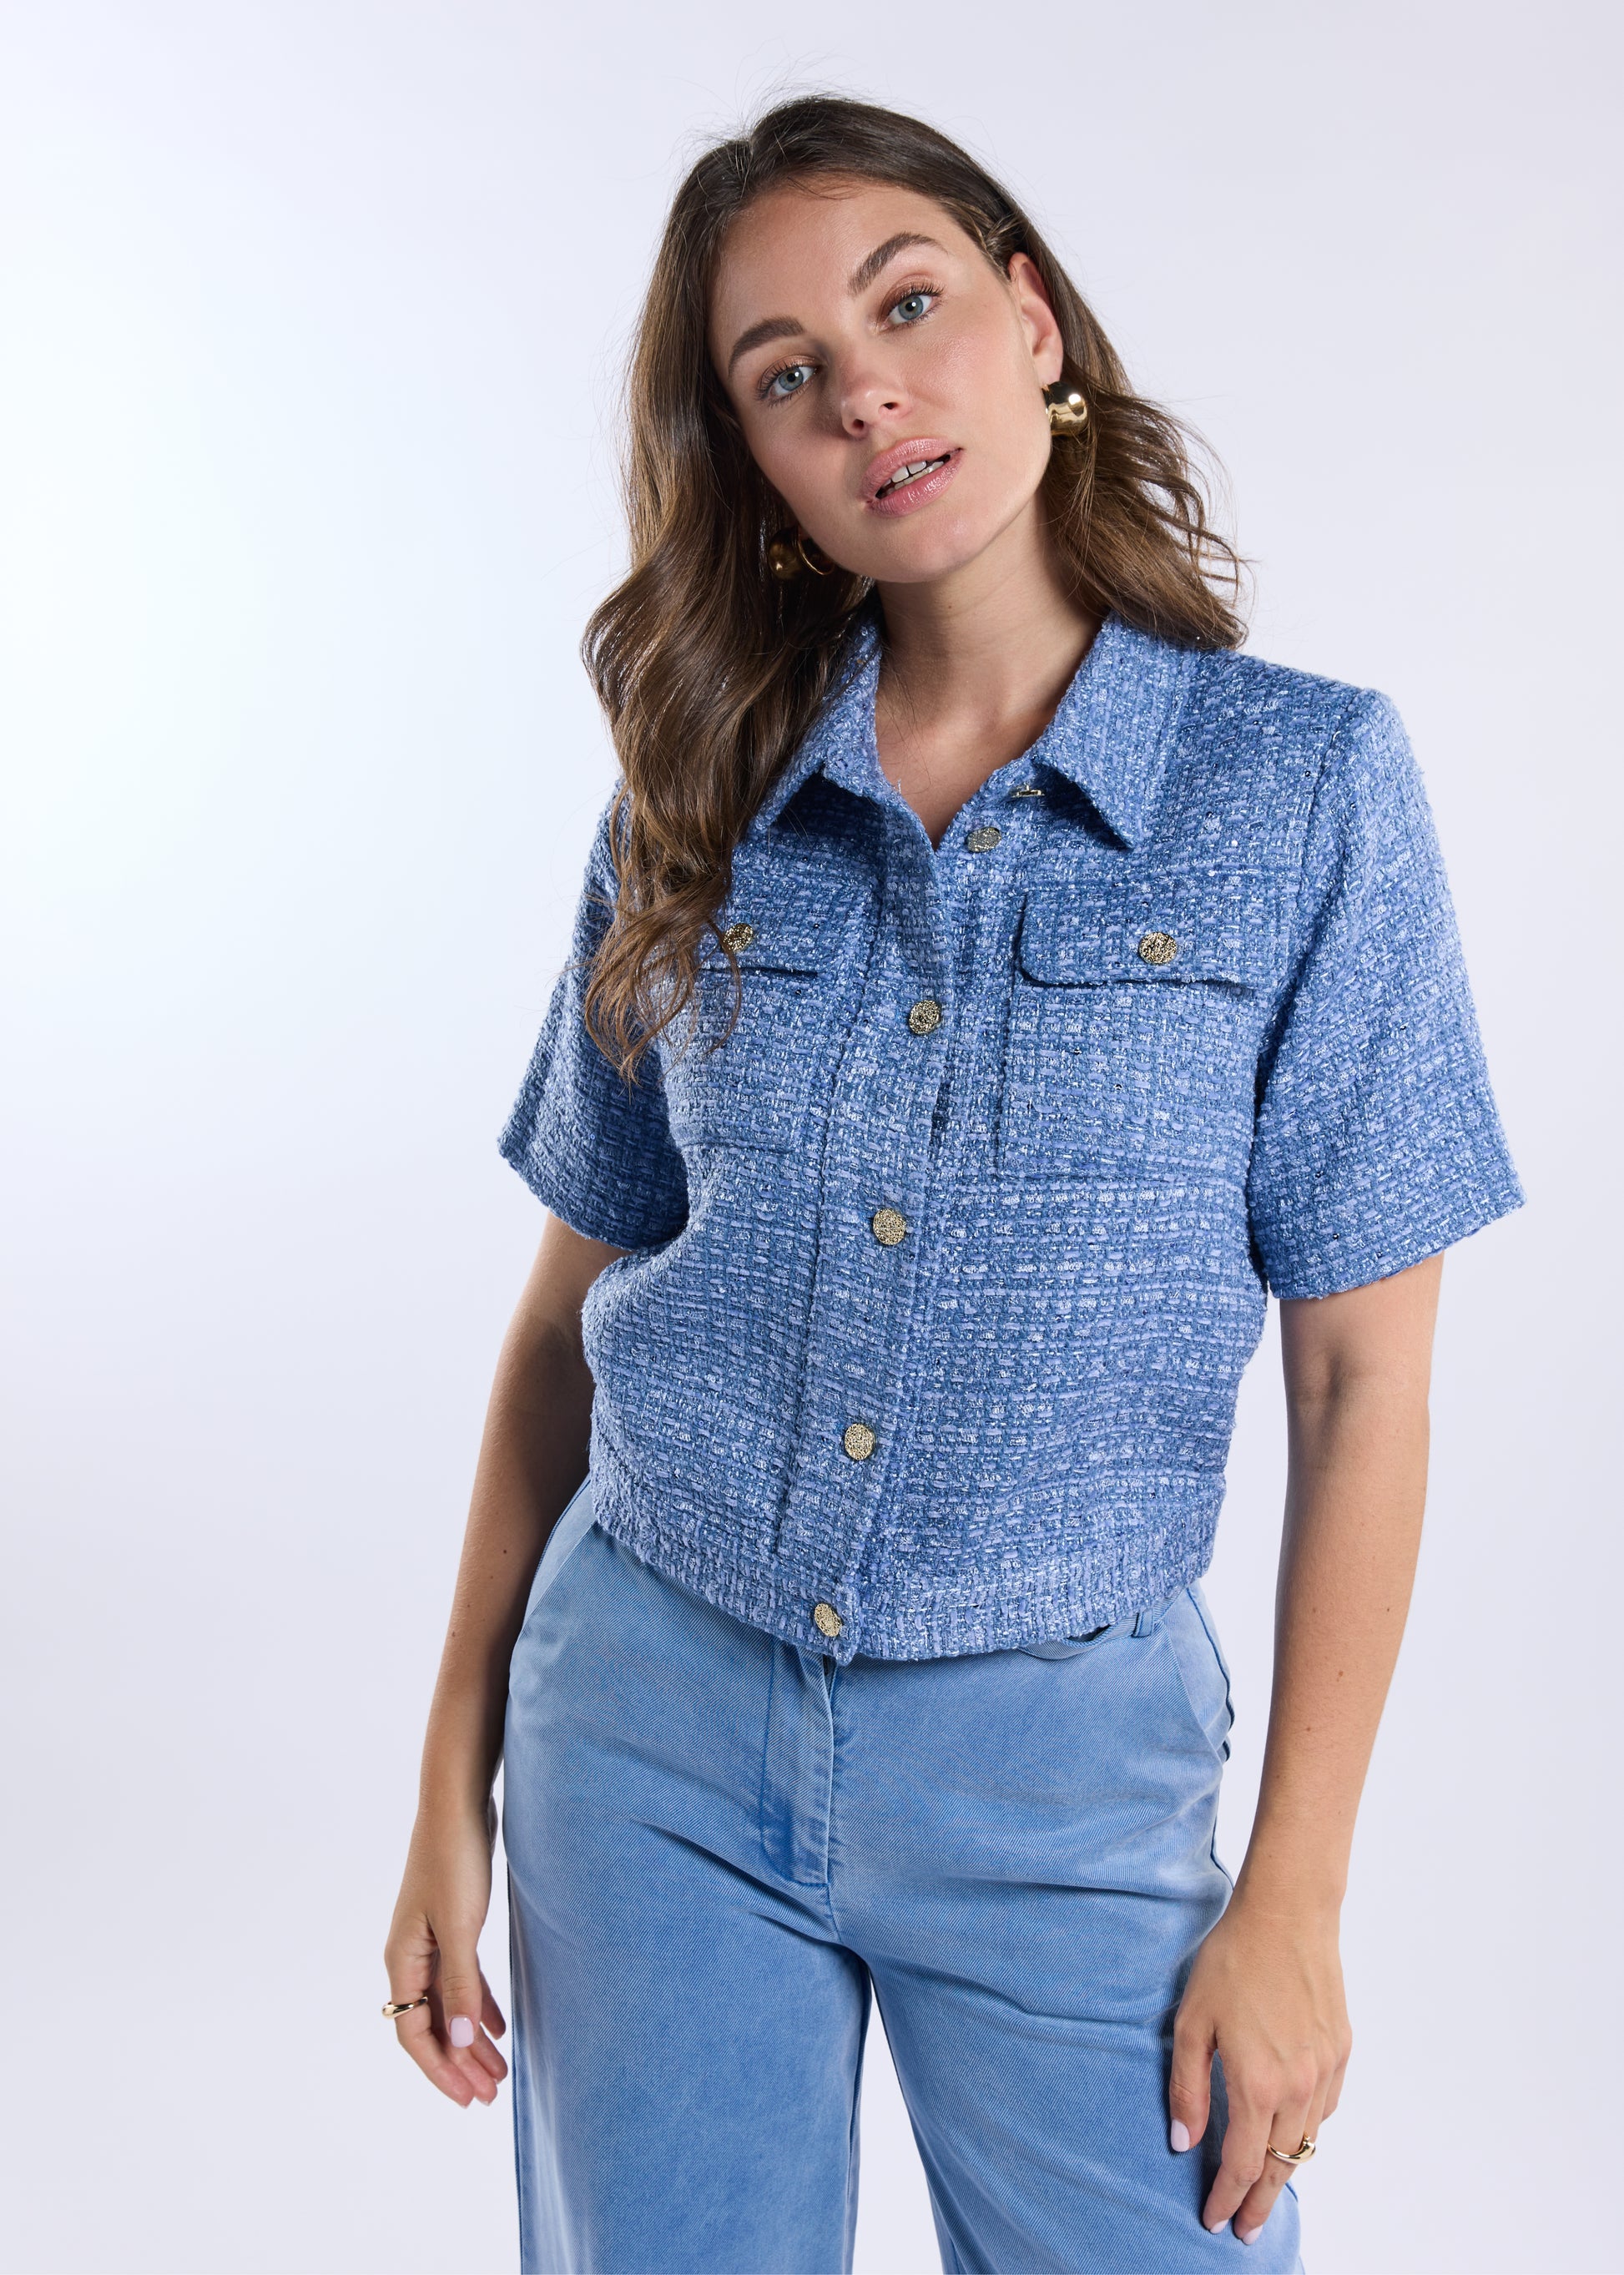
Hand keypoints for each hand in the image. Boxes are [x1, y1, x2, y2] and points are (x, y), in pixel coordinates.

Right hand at [384, 1792, 508, 2107]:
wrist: (458, 1803)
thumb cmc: (454, 1858)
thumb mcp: (460, 1925)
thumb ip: (460, 1983)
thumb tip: (461, 2041)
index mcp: (402, 1959)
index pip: (414, 2032)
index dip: (441, 2069)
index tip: (468, 2098)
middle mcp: (410, 1955)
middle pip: (432, 2024)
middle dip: (460, 2063)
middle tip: (490, 2097)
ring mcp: (430, 1940)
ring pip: (449, 2004)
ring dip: (472, 2038)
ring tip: (500, 2072)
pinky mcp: (452, 1925)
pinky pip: (461, 1979)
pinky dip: (478, 2004)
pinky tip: (499, 2025)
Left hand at [1168, 1891, 1351, 2243]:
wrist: (1288, 1914)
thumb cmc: (1233, 1960)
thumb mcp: (1192, 2021)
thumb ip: (1188, 2088)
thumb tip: (1184, 2142)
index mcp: (1258, 2083)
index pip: (1243, 2164)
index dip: (1226, 2198)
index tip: (1214, 2219)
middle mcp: (1299, 2086)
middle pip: (1280, 2164)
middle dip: (1260, 2202)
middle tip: (1245, 2227)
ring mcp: (1325, 2070)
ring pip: (1307, 2141)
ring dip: (1285, 2167)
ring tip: (1264, 2185)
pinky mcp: (1342, 2051)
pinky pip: (1325, 2108)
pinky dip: (1306, 2128)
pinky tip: (1290, 2127)